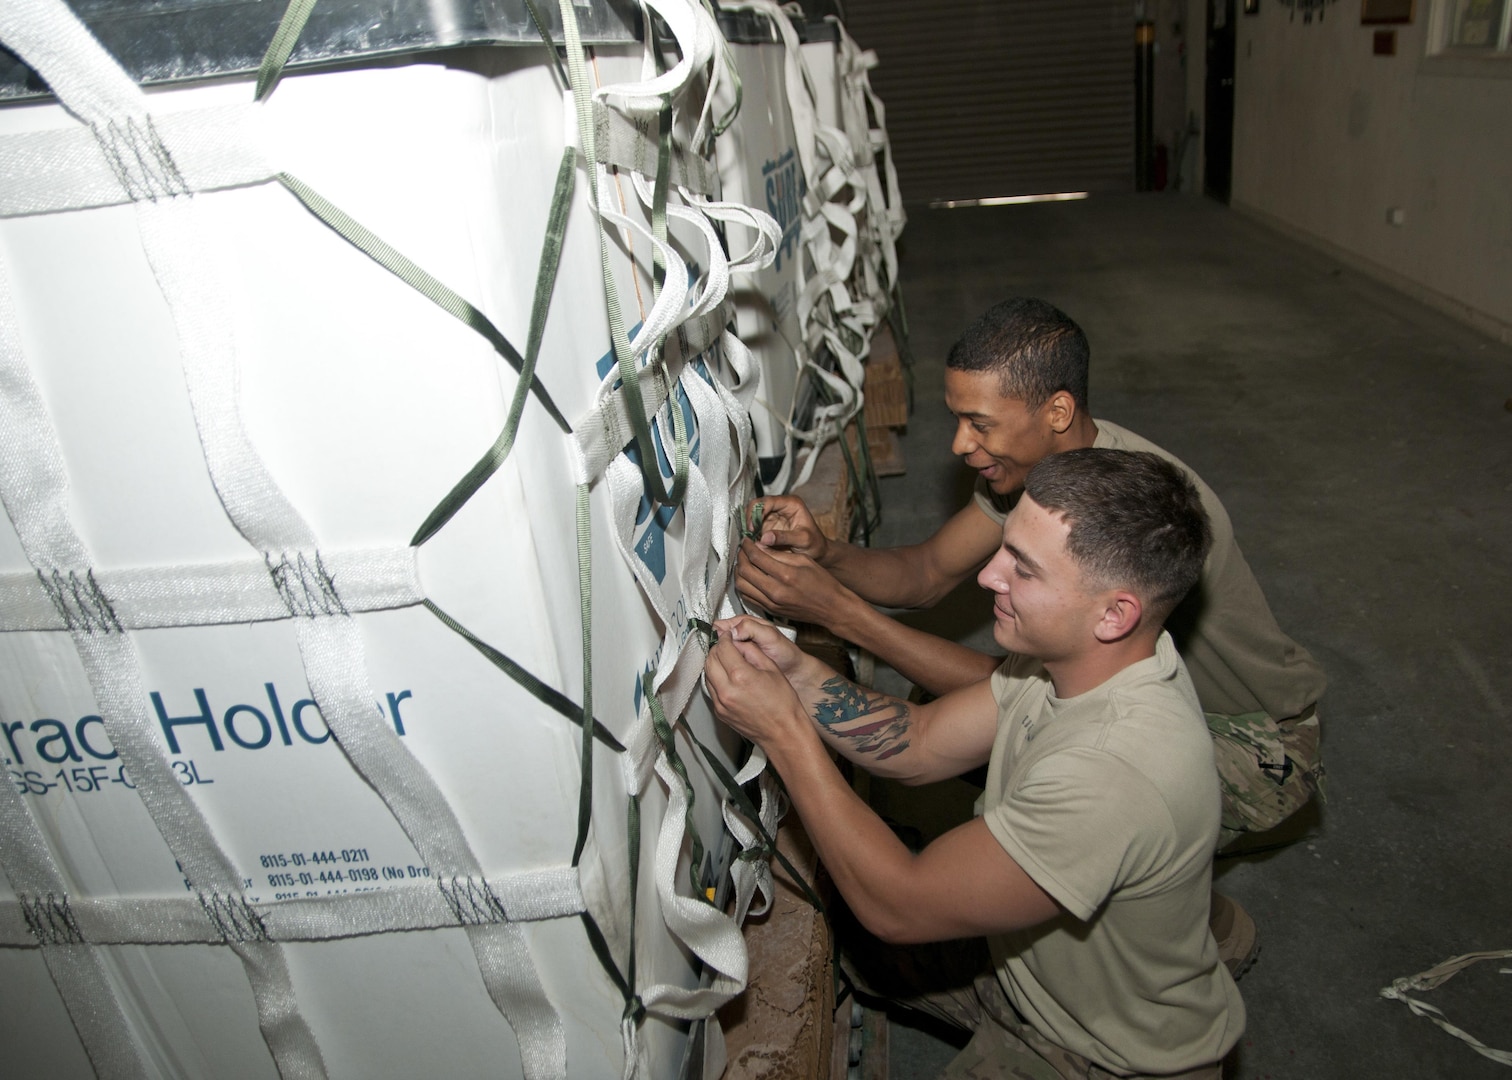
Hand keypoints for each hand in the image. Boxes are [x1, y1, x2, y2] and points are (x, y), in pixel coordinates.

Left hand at [704, 624, 809, 750]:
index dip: (725, 638)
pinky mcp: (719, 712)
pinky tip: (728, 678)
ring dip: (714, 664)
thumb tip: (738, 642)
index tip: (729, 636)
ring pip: (707, 674)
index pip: (722, 648)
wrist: (783, 732)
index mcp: (741, 676)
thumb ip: (751, 652)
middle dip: (717, 649)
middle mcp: (727, 690)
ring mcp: (721, 703)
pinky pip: (711, 689)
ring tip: (727, 661)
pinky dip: (716, 679)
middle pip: (710, 659)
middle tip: (727, 646)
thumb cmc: (783, 703)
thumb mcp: (772, 669)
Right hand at [712, 615, 806, 678]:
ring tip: (726, 667)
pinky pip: (725, 663)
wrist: (794, 671)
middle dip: (716, 649)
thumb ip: (751, 629)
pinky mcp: (739, 662)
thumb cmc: (785, 653)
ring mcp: (738, 649)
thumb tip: (731, 632)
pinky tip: (728, 673)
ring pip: (719, 653)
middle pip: (716, 639)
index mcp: (743, 623)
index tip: (714, 646)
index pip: (719, 625)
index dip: (714, 635)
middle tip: (722, 659)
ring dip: (721, 659)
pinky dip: (725, 667)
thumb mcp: (770, 636)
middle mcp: (738, 635)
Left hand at [736, 539, 857, 627]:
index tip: (747, 540)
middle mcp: (776, 591)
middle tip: (743, 549)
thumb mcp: (804, 560)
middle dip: (740, 557)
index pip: (756, 557)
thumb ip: (779, 553)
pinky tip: (748, 576)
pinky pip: (747, 597)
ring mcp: (771, 603)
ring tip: (744, 561)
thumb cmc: (822, 582)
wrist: (831, 608)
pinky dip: (744, 585)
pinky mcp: (770, 610)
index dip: (747, 546)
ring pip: (742, 586)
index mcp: (786, 575)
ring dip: (739, 572)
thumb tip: (759, 547)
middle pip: (744, 571)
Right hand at [744, 495, 830, 564]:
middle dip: (750, 520)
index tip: (752, 529)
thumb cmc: (815, 544)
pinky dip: (751, 534)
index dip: (756, 513)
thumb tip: (764, 538)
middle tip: (749, 536)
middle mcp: (780, 506)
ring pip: (752, 515)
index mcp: (791, 503)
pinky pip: (754, 526)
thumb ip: (784, 537)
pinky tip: (753, 543)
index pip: (767, 501)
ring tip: (751, 541)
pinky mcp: (768, 525)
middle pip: (756, 505)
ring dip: (749, 528)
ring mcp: (773, 515)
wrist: (818, 552)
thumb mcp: (803, 540)